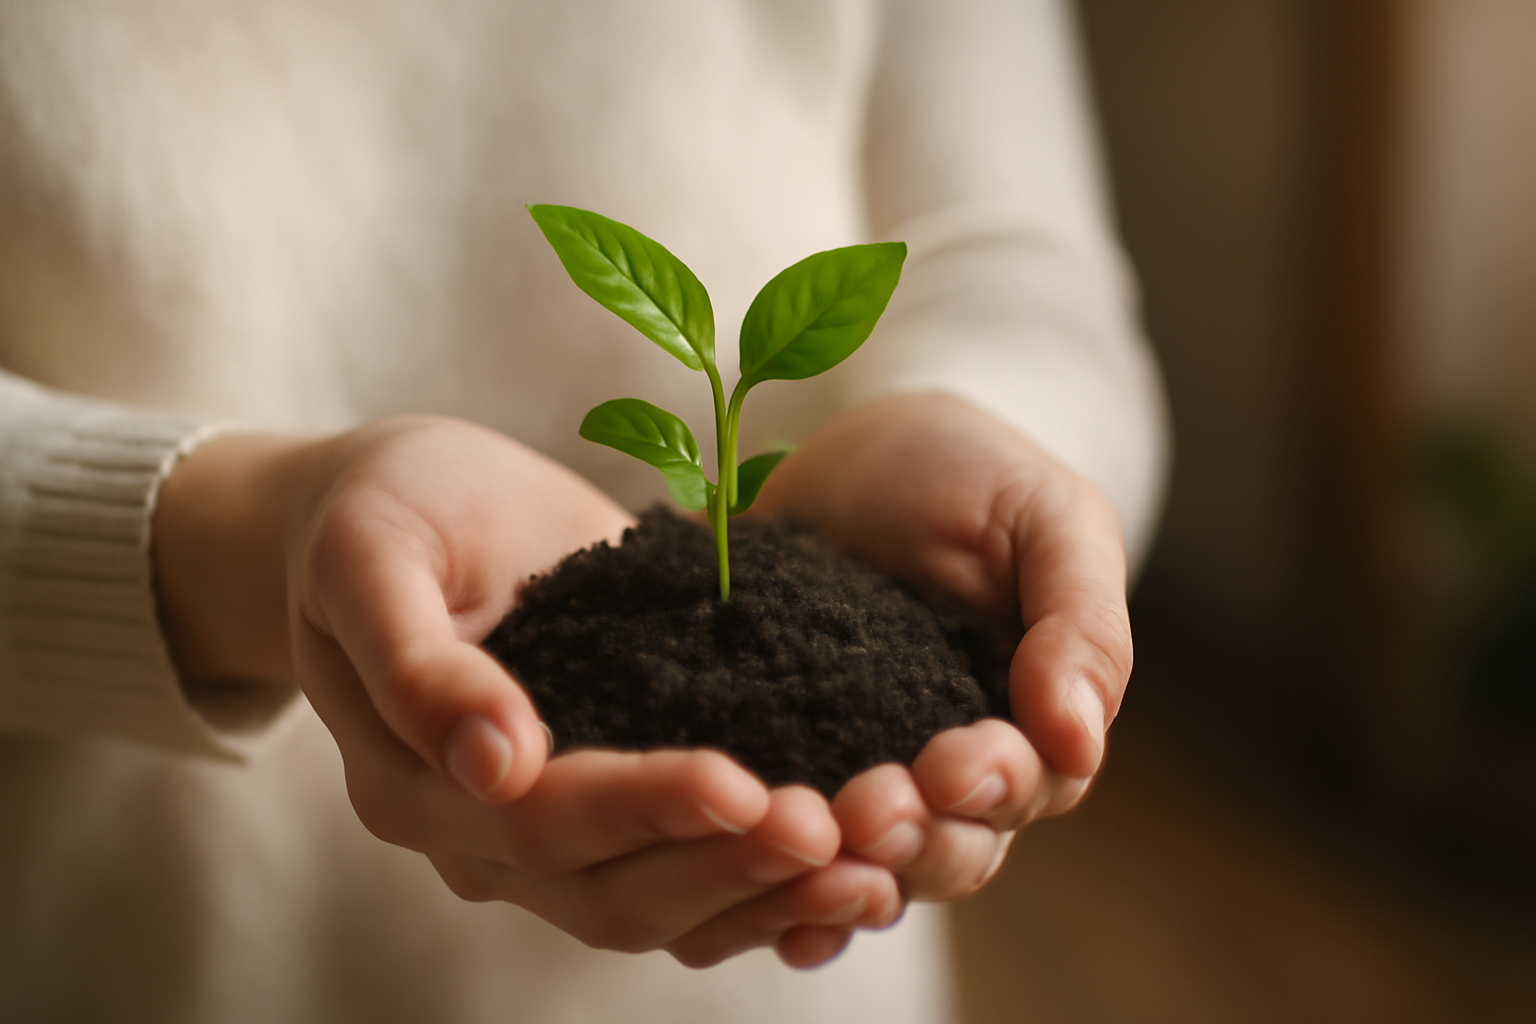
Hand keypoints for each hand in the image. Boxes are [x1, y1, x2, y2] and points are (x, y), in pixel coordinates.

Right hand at [152, 415, 899, 966]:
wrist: (396, 513)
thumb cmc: (379, 513)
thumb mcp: (370, 557)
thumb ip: (414, 660)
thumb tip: (492, 764)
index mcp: (416, 783)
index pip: (542, 822)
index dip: (644, 810)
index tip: (743, 785)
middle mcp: (482, 834)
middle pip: (613, 892)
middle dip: (727, 867)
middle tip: (831, 831)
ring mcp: (550, 834)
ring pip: (663, 907)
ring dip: (764, 897)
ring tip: (869, 871)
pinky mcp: (612, 804)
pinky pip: (690, 873)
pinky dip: (767, 885)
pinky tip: (853, 866)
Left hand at [754, 393, 1130, 928]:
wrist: (862, 445)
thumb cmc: (977, 475)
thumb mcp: (1051, 521)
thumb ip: (1082, 625)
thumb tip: (1081, 741)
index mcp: (1033, 721)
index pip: (1028, 786)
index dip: (990, 788)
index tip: (947, 769)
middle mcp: (952, 768)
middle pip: (951, 847)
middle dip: (915, 840)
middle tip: (865, 812)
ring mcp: (866, 769)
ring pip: (872, 861)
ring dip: (847, 867)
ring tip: (807, 838)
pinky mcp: (788, 759)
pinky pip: (791, 844)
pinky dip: (785, 891)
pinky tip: (765, 912)